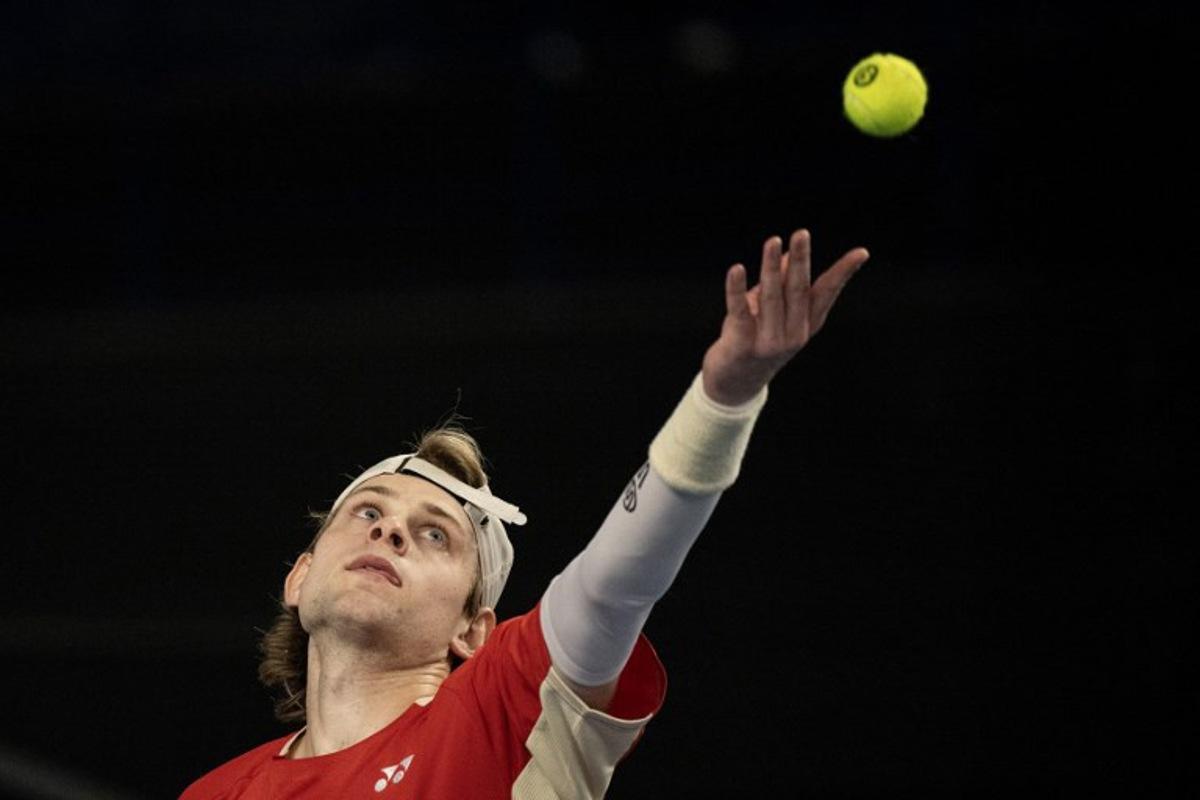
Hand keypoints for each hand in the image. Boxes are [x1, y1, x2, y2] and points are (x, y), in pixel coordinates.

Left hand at [701, 229, 868, 405]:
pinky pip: (739, 312)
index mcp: (806, 323)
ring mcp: (770, 342)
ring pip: (771, 298)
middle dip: (801, 260)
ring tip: (773, 241)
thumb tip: (787, 252)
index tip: (861, 253)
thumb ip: (780, 285)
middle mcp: (793, 334)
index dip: (843, 273)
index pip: (827, 292)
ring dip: (771, 267)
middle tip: (801, 233)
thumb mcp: (772, 312)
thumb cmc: (754, 340)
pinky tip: (737, 269)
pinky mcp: (743, 345)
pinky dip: (736, 289)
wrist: (734, 385)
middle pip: (798, 291)